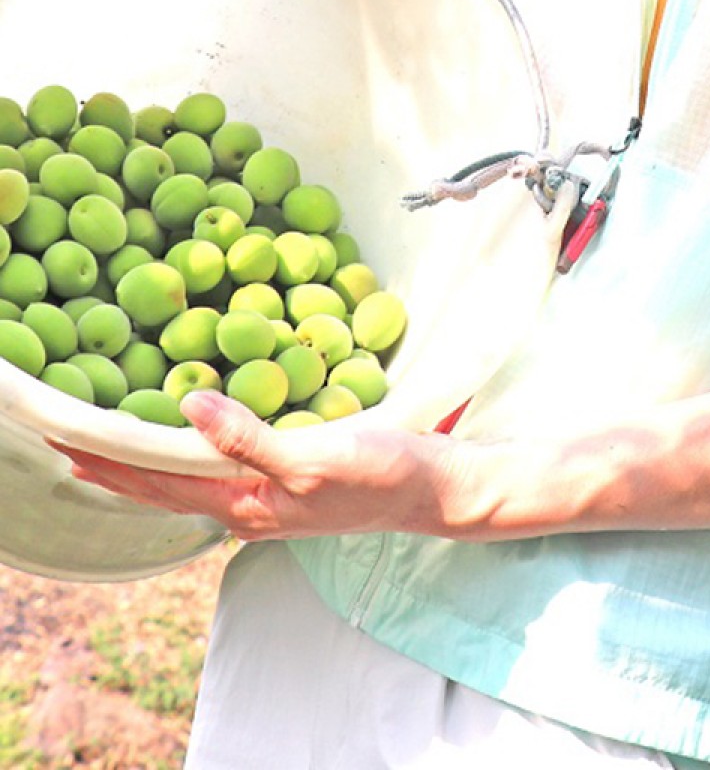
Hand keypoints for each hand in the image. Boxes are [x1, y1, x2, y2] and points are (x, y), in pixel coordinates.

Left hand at [53, 390, 459, 541]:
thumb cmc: (378, 473)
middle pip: (166, 487)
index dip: (114, 463)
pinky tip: (189, 441)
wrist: (432, 490)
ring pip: (190, 480)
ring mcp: (267, 499)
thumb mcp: (311, 455)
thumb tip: (186, 409)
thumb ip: (247, 438)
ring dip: (148, 465)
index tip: (68, 444)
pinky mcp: (288, 480)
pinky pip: (220, 470)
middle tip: (67, 445)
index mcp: (245, 505)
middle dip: (117, 468)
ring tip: (111, 448)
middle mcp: (247, 508)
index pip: (161, 483)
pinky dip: (189, 455)